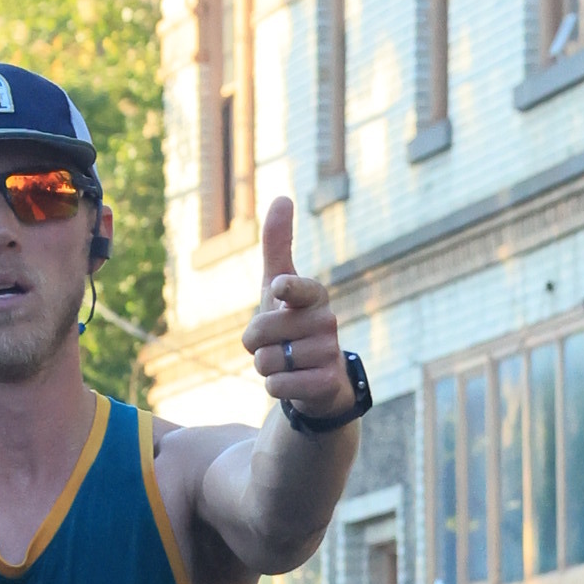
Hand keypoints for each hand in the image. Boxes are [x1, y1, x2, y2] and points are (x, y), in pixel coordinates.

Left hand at [239, 199, 353, 420]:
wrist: (320, 378)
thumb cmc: (293, 324)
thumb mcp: (280, 285)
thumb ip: (278, 244)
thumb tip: (282, 196)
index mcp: (314, 295)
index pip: (296, 288)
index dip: (285, 290)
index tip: (280, 289)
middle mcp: (326, 321)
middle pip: (259, 333)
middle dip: (255, 344)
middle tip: (275, 344)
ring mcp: (328, 353)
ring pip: (265, 362)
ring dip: (265, 368)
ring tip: (286, 363)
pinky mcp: (325, 383)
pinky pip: (276, 386)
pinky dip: (275, 387)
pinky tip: (293, 382)